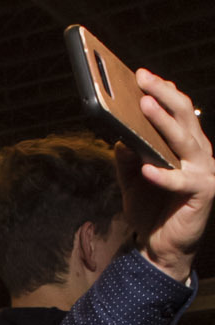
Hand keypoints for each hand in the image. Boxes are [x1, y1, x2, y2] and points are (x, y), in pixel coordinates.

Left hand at [117, 70, 214, 280]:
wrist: (161, 248)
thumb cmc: (151, 210)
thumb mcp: (132, 181)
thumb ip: (127, 159)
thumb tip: (119, 136)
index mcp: (186, 146)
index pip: (178, 111)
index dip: (163, 91)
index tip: (141, 76)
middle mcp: (199, 154)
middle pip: (184, 117)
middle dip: (163, 95)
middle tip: (143, 80)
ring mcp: (204, 172)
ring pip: (185, 141)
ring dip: (164, 122)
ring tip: (144, 106)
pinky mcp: (202, 193)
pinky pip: (181, 181)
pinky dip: (164, 175)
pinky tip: (147, 168)